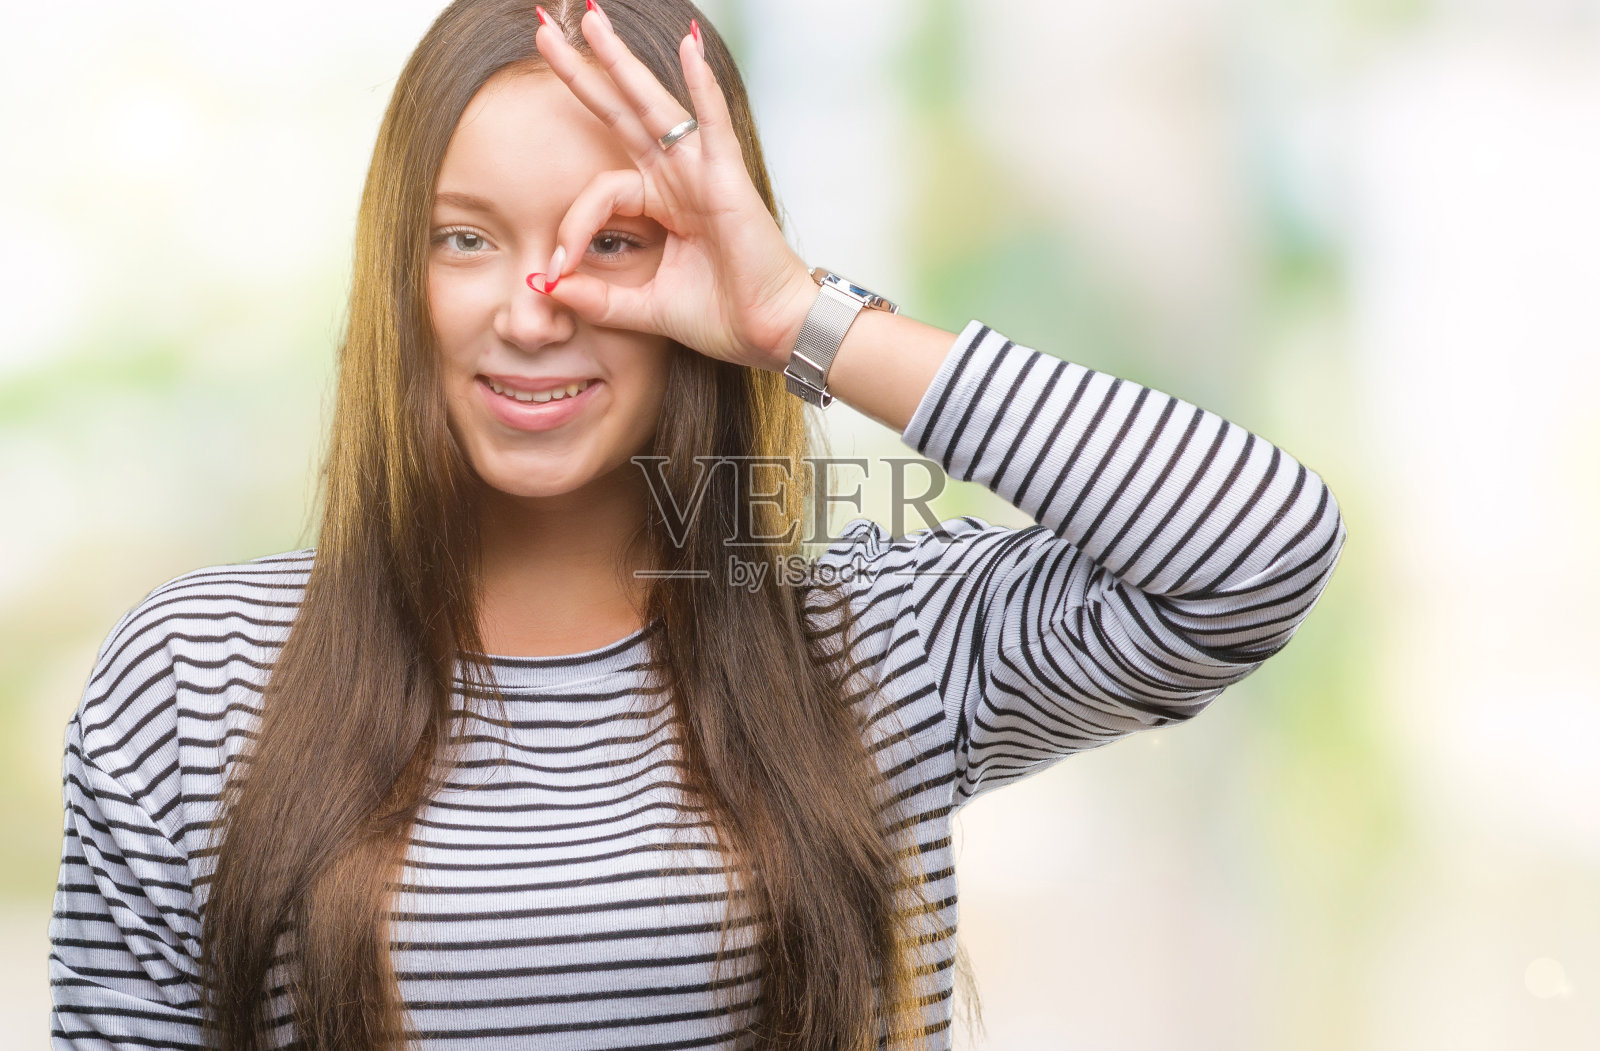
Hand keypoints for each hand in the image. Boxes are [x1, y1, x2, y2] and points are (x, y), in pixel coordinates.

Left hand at [531, 6, 816, 372]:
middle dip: (583, 73)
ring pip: (655, 107)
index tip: (555, 268)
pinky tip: (687, 48)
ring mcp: (704, 173)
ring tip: (591, 20)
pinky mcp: (729, 178)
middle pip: (621, 114)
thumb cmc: (724, 318)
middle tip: (545, 32)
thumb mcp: (645, 308)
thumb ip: (597, 298)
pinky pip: (712, 123)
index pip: (599, 192)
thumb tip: (545, 285)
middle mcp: (680, 179)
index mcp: (661, 204)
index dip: (570, 225)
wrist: (771, 334)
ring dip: (623, 62)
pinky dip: (702, 86)